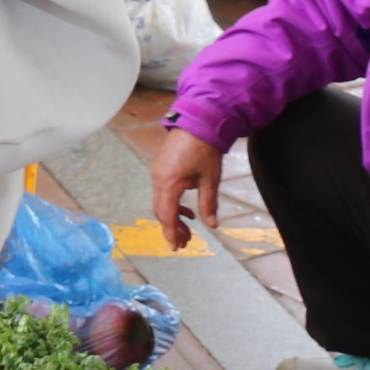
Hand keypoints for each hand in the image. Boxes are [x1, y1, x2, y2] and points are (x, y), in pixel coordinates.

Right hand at [151, 128, 223, 250]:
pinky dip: (172, 204)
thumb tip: (212, 225)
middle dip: (172, 227)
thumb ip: (208, 204)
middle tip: (186, 242)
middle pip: (160, 210)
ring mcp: (158, 172)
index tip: (176, 247)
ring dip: (173, 216)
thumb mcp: (210, 180)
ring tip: (189, 227)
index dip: (171, 232)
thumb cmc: (205, 150)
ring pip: (161, 202)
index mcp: (169, 183)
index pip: (166, 214)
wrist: (197, 122)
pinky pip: (163, 192)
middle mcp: (158, 178)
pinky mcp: (162, 168)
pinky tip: (187, 210)